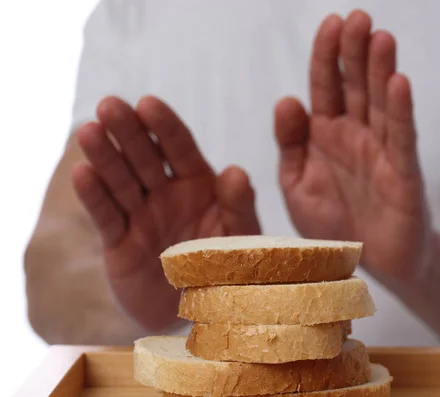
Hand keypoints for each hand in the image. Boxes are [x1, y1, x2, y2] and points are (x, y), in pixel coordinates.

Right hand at [72, 96, 259, 331]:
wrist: (199, 311)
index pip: (180, 148)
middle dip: (128, 132)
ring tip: (88, 131)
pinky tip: (82, 173)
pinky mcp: (119, 242)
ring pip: (120, 181)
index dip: (164, 126)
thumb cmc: (226, 268)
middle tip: (109, 105)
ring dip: (104, 157)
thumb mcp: (240, 238)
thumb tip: (235, 171)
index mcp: (199, 184)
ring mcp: (141, 215)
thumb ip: (239, 207)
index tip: (148, 103)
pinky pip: (106, 217)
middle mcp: (167, 193)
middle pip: (144, 157)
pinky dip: (94, 197)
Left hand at [275, 11, 433, 281]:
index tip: (329, 23)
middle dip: (355, 51)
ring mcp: (382, 151)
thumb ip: (290, 145)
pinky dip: (401, 111)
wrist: (364, 264)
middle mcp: (355, 135)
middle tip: (357, 17)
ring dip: (381, 71)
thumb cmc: (331, 223)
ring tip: (380, 37)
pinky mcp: (404, 174)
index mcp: (325, 134)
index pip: (325, 86)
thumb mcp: (296, 186)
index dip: (326, 55)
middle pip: (356, 85)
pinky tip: (400, 83)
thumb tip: (287, 100)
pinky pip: (402, 139)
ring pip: (381, 104)